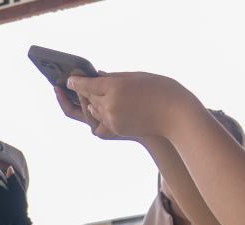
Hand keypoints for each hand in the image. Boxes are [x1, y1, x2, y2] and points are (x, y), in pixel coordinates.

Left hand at [67, 72, 195, 140]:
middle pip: (88, 97)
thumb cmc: (160, 90)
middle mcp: (109, 104)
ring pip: (93, 109)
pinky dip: (101, 112)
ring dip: (92, 102)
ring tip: (90, 93)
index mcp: (114, 87)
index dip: (75, 81)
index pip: (86, 84)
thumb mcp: (136, 77)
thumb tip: (97, 76)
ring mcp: (111, 119)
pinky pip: (101, 120)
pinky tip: (103, 106)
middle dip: (84, 90)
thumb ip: (114, 77)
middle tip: (76, 83)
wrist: (175, 115)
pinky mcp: (115, 129)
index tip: (69, 79)